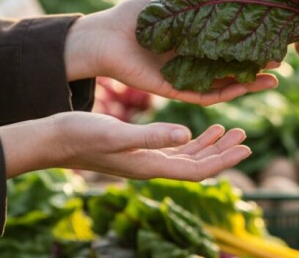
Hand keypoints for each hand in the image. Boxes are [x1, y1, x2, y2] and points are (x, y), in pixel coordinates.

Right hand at [0, 111, 250, 179]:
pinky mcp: (138, 148)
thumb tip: (186, 135)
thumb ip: (151, 136)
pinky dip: (192, 139)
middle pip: (197, 164)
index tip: (247, 149)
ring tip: (233, 130)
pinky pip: (174, 148)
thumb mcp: (116, 133)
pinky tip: (201, 128)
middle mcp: (151, 165)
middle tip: (247, 136)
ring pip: (187, 156)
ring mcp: (144, 158)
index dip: (224, 161)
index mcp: (150, 165)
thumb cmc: (79, 135)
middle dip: (224, 152)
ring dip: (211, 145)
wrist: (51, 139)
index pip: (197, 170)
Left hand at [65, 0, 277, 104]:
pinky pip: (210, 95)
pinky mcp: (180, 90)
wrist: (105, 37)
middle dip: (263, 61)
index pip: (237, 39)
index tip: (281, 31)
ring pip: (230, 83)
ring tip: (276, 76)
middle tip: (284, 55)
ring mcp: (192, 76)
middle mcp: (200, 58)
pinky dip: (231, 92)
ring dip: (254, 81)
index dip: (259, 37)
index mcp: (201, 37)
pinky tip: (249, 85)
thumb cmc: (138, 15)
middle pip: (239, 64)